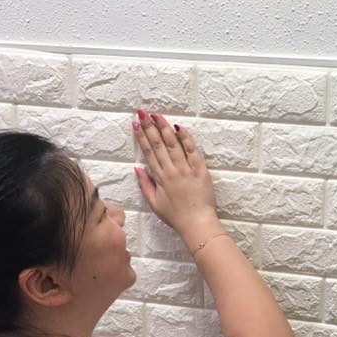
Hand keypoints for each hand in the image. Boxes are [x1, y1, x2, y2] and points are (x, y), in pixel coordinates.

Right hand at [132, 110, 219, 234]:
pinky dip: (186, 138)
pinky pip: (193, 151)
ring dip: (164, 127)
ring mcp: (186, 169)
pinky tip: (179, 126)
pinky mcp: (200, 170)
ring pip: (173, 144)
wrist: (197, 224)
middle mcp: (171, 171)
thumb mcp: (154, 204)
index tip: (135, 124)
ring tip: (157, 114)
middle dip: (149, 126)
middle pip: (158, 144)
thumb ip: (145, 185)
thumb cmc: (176, 216)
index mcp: (160, 178)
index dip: (141, 137)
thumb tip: (137, 168)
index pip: (148, 153)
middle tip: (142, 112)